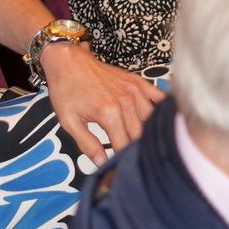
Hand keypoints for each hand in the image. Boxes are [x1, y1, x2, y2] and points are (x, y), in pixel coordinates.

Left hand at [38, 41, 162, 163]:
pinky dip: (161, 111)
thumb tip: (102, 163)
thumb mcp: (69, 120)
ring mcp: (135, 90)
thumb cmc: (66, 88)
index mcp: (109, 114)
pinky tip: (161, 121)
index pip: (124, 147)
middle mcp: (126, 102)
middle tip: (134, 160)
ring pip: (152, 120)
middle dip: (137, 150)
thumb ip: (87, 144)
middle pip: (141, 136)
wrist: (68, 59)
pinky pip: (158, 98)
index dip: (123, 161)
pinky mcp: (138, 82)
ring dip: (150, 134)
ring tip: (145, 145)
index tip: (121, 169)